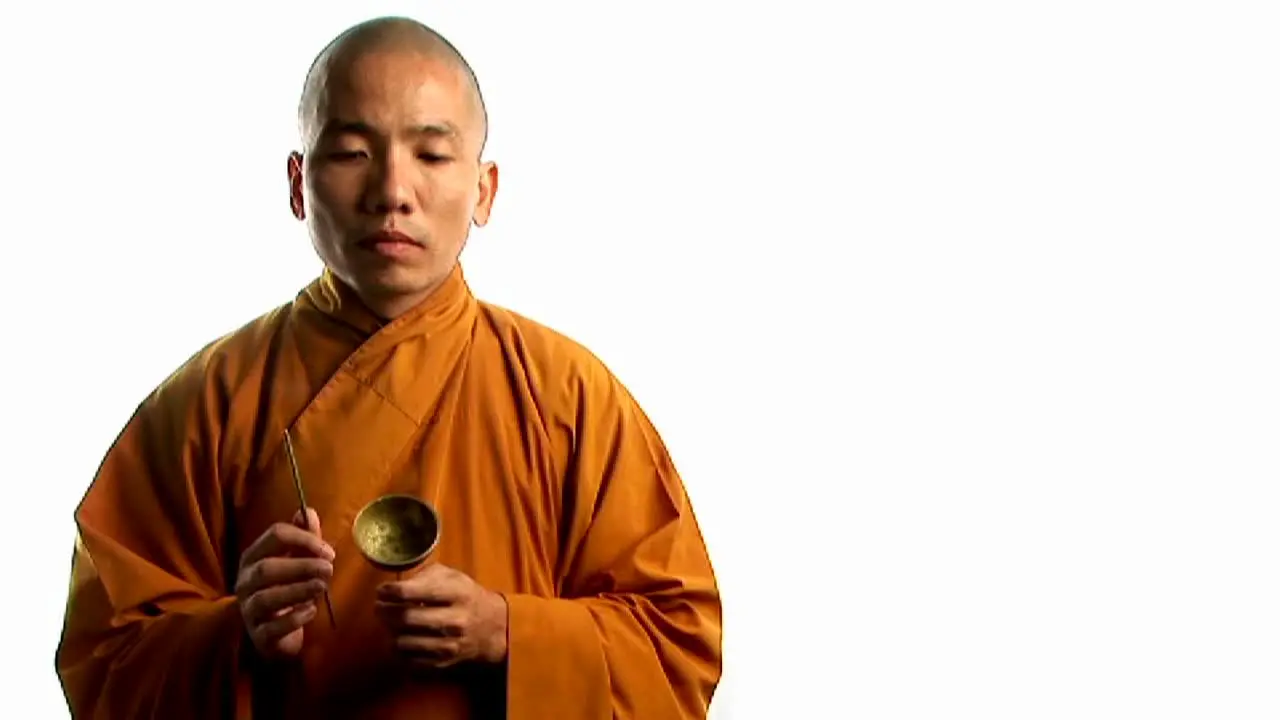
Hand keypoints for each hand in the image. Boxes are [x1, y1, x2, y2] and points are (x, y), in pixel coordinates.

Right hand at [234, 508, 334, 659]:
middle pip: (266, 568)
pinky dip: (294, 619)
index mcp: (254, 557)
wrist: (278, 635)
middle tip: (328, 569)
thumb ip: (303, 537)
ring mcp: (249, 610)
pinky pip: (272, 628)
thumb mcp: (297, 560)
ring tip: (322, 587)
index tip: (329, 551)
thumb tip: (308, 511)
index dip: (303, 539)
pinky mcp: (259, 636)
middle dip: (301, 566)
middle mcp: (246, 582)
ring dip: (298, 590)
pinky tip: (312, 611)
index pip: (275, 535)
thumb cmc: (288, 590)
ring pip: (266, 597)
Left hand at [375, 564, 507, 669]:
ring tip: (391, 623)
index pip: (412, 592)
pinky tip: (402, 639)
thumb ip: (425, 576)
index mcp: (457, 593)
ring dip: (390, 632)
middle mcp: (454, 620)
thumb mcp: (452, 576)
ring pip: (403, 642)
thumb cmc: (465, 596)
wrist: (491, 628)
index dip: (390, 591)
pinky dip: (400, 650)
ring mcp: (448, 645)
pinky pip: (408, 660)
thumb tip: (394, 585)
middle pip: (405, 618)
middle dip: (384, 612)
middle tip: (379, 607)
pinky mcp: (442, 663)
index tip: (381, 590)